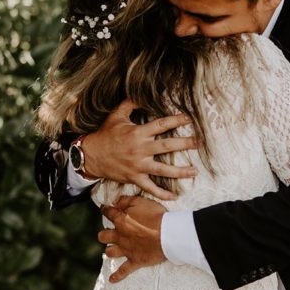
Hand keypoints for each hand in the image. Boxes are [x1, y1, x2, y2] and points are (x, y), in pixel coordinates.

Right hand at [81, 100, 197, 200]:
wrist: (90, 155)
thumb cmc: (105, 135)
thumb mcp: (116, 116)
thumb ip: (130, 104)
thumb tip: (141, 93)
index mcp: (138, 133)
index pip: (161, 125)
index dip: (176, 120)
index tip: (189, 119)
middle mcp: (140, 149)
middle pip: (167, 146)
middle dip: (185, 144)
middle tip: (199, 143)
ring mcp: (138, 165)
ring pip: (162, 170)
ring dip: (180, 172)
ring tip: (194, 172)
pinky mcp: (134, 178)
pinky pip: (150, 188)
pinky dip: (162, 194)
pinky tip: (175, 196)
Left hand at [98, 196, 167, 282]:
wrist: (169, 235)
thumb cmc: (157, 217)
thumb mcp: (142, 201)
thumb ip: (126, 201)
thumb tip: (116, 202)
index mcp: (121, 220)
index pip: (109, 213)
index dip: (106, 210)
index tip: (105, 208)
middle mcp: (120, 236)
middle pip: (103, 236)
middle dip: (105, 234)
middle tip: (110, 232)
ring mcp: (127, 250)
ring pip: (110, 252)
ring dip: (110, 251)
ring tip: (112, 250)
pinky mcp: (135, 261)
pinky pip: (123, 271)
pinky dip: (117, 276)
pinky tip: (112, 280)